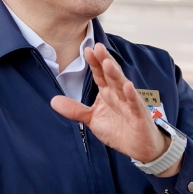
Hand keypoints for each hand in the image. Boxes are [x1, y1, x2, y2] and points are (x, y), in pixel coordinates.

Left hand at [50, 44, 181, 177]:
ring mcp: (130, 103)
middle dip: (104, 61)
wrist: (139, 147)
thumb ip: (75, 109)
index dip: (94, 63)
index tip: (87, 49)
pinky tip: (128, 86)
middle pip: (111, 75)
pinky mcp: (139, 115)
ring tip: (108, 62)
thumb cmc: (118, 130)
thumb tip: (53, 101)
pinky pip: (134, 104)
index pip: (100, 75)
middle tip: (97, 46)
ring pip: (122, 86)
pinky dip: (131, 95)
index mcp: (107, 93)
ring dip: (115, 74)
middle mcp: (118, 95)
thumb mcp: (92, 119)